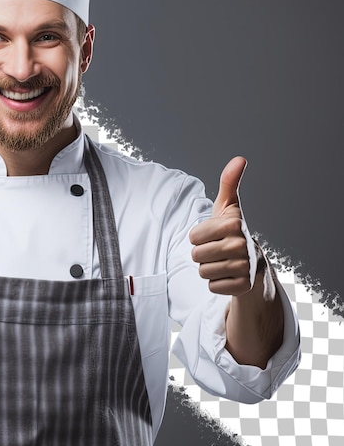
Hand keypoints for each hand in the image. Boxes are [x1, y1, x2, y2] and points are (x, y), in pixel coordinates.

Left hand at [189, 157, 250, 295]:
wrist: (253, 262)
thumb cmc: (232, 230)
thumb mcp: (228, 206)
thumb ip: (229, 182)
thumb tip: (240, 158)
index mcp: (233, 225)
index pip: (193, 236)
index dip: (198, 237)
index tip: (213, 235)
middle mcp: (241, 246)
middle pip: (196, 255)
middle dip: (202, 253)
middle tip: (217, 250)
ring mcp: (244, 267)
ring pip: (203, 271)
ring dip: (208, 268)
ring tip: (221, 261)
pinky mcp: (242, 286)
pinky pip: (212, 286)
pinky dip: (216, 283)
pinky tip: (228, 275)